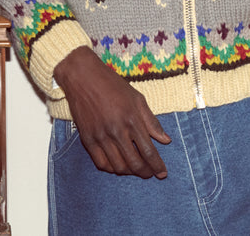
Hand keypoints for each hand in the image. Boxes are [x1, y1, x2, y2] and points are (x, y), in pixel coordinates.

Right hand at [53, 46, 170, 178]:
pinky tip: (118, 165)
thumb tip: (166, 140)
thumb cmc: (112, 85)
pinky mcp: (87, 139)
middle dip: (145, 172)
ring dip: (129, 172)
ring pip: (118, 167)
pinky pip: (101, 163)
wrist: (83, 77)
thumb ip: (151, 121)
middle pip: (134, 163)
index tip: (162, 173)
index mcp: (132, 119)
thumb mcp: (137, 98)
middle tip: (150, 173)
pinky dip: (111, 168)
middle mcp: (117, 131)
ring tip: (135, 168)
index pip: (148, 151)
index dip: (157, 166)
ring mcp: (101, 136)